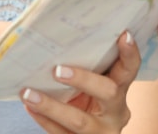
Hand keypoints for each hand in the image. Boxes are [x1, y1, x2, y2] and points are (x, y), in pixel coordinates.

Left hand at [19, 30, 137, 133]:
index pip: (130, 70)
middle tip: (57, 70)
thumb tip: (58, 38)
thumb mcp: (94, 83)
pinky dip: (43, 119)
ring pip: (79, 120)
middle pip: (108, 93)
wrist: (87, 133)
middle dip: (83, 79)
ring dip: (51, 106)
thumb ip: (88, 66)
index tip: (124, 35)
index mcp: (121, 89)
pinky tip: (29, 106)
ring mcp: (101, 131)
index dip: (129, 53)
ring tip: (28, 93)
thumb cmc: (86, 98)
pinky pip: (61, 133)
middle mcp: (116, 111)